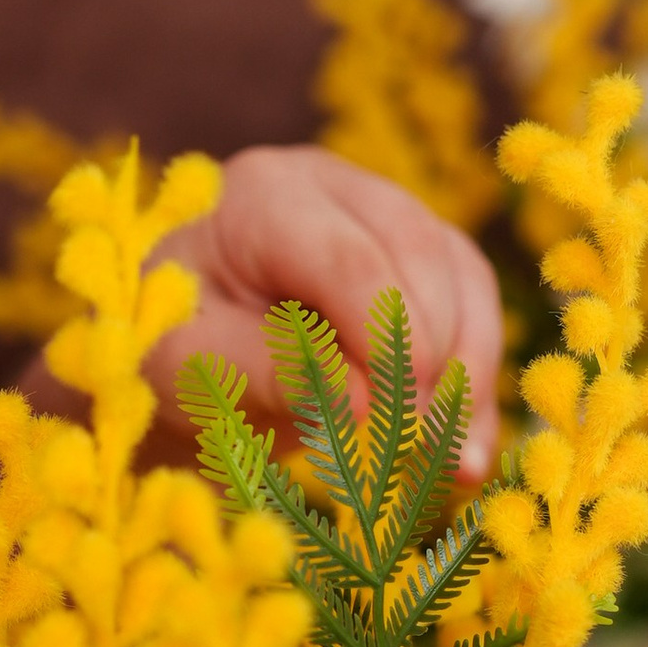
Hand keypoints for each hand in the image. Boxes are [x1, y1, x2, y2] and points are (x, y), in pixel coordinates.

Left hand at [151, 146, 503, 476]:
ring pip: (458, 274)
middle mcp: (330, 183)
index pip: (346, 257)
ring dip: (467, 372)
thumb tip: (369, 402)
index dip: (385, 337)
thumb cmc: (173, 349)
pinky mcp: (419, 250)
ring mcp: (381, 208)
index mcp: (260, 195)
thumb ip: (271, 374)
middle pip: (415, 253)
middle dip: (432, 355)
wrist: (183, 348)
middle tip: (423, 444)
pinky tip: (465, 449)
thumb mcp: (193, 366)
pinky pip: (473, 302)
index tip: (399, 417)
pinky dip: (474, 378)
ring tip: (455, 463)